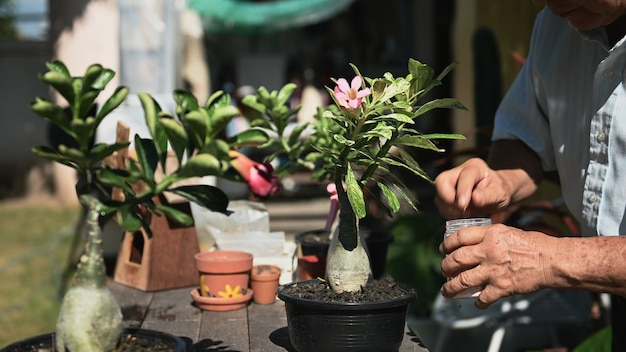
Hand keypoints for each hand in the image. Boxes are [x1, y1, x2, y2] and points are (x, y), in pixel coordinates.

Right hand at [434, 158, 512, 218]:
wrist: (496, 195)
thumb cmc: (500, 191)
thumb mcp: (500, 193)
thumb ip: (489, 195)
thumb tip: (475, 198)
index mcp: (474, 167)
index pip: (463, 177)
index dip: (462, 191)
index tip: (463, 206)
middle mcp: (458, 172)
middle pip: (441, 182)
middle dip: (448, 199)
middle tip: (462, 210)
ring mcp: (449, 184)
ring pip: (439, 196)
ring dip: (450, 209)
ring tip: (466, 213)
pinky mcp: (445, 196)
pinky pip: (441, 206)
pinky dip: (450, 213)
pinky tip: (462, 215)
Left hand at [439, 223, 554, 307]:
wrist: (553, 261)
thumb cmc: (535, 246)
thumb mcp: (507, 232)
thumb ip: (488, 237)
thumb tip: (471, 243)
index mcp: (490, 235)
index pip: (459, 237)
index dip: (447, 244)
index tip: (443, 249)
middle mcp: (488, 251)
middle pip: (455, 259)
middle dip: (445, 266)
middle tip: (444, 269)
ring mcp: (494, 270)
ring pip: (462, 280)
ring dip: (450, 287)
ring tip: (447, 290)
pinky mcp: (502, 287)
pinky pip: (483, 298)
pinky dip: (478, 302)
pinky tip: (478, 302)